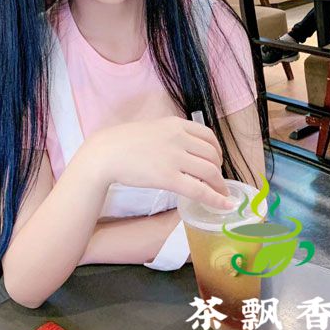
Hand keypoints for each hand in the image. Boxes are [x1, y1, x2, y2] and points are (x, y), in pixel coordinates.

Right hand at [80, 116, 232, 210]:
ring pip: (210, 172)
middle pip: (212, 155)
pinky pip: (200, 189)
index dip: (218, 151)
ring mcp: (175, 157)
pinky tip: (224, 205)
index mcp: (176, 124)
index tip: (217, 161)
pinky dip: (216, 198)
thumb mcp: (153, 129)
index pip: (208, 136)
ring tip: (221, 194)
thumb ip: (172, 135)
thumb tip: (187, 150)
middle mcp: (179, 137)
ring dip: (220, 185)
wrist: (106, 152)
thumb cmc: (124, 142)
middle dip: (219, 170)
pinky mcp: (169, 177)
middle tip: (217, 181)